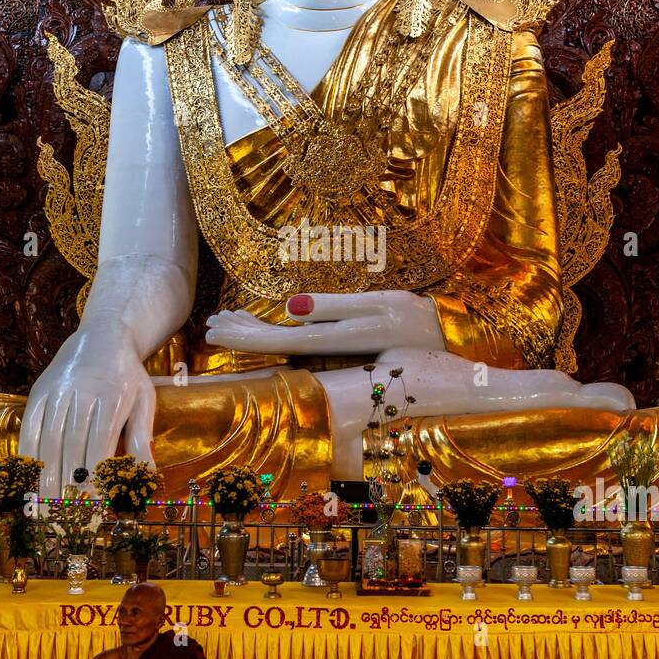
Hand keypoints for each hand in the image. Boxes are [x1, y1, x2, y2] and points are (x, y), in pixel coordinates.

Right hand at [18, 322, 156, 498]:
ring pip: (47, 444)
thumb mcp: (144, 402)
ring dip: (45, 482)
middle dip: (67, 491)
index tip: (93, 512)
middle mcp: (82, 395)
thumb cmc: (128, 376)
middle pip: (70, 451)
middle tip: (66, 523)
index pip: (99, 450)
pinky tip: (29, 482)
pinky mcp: (38, 393)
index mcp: (113, 399)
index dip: (94, 484)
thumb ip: (141, 439)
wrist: (102, 336)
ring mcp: (56, 393)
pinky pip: (29, 431)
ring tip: (46, 513)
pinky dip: (28, 459)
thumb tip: (145, 478)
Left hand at [205, 291, 443, 355]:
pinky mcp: (344, 345)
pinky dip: (279, 331)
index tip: (213, 328)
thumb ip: (333, 307)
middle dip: (241, 334)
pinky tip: (273, 322)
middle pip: (272, 345)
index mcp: (330, 341)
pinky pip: (301, 341)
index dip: (241, 335)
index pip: (273, 341)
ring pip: (284, 343)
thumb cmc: (416, 320)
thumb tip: (288, 307)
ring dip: (256, 331)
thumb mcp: (378, 307)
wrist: (447, 342)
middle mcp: (327, 352)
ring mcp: (335, 351)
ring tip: (229, 321)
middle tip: (210, 324)